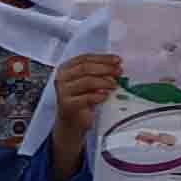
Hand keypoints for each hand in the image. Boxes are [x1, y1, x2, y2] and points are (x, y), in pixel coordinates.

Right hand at [47, 50, 120, 172]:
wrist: (71, 122)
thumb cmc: (81, 100)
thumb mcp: (88, 83)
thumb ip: (97, 74)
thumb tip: (115, 67)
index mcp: (66, 68)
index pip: (85, 58)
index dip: (102, 58)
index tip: (117, 60)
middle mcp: (61, 78)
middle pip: (85, 68)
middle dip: (105, 69)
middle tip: (118, 72)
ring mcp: (63, 91)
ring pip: (86, 81)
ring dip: (104, 82)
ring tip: (114, 85)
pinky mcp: (67, 104)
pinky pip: (86, 98)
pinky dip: (99, 96)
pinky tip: (106, 96)